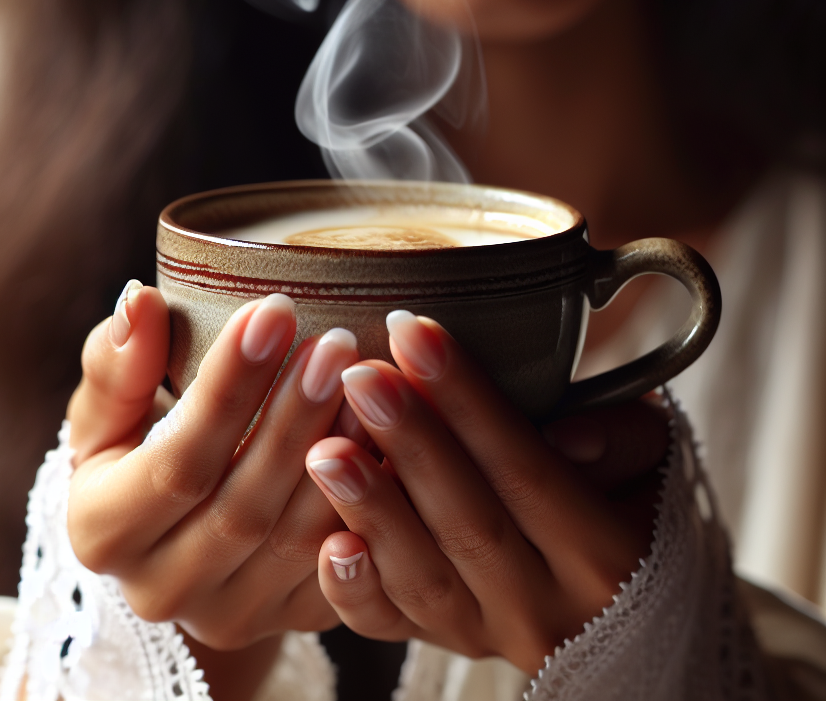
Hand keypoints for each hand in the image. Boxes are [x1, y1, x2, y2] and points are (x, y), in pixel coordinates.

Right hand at [66, 283, 357, 653]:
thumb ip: (118, 362)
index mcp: (102, 534)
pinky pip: (345, 572)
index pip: (174, 461)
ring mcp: (231, 616)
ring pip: (298, 542)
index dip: (228, 386)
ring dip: (342, 459)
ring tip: (374, 382)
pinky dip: (372, 505)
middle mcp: (161, 591)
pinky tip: (394, 440)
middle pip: (242, 507)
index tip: (275, 310)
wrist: (173, 529)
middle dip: (295, 417)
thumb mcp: (108, 408)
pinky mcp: (290, 620)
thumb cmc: (136, 445)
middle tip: (338, 341)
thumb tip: (140, 301)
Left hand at [305, 312, 668, 673]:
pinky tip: (327, 542)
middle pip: (470, 523)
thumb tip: (567, 436)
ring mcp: (491, 636)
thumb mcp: (653, 460)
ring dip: (372, 510)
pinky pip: (393, 628)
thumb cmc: (632, 498)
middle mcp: (549, 609)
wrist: (624, 600)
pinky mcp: (446, 645)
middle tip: (360, 376)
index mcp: (609, 557)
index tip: (414, 334)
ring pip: (424, 580)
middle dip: (411, 443)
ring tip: (325, 448)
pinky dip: (356, 590)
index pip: (528, 470)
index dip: (468, 401)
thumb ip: (624, 439)